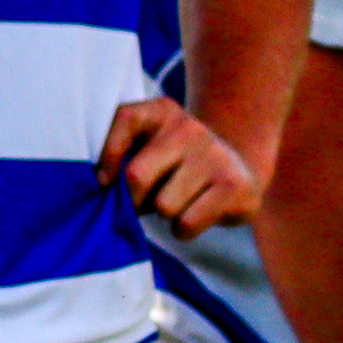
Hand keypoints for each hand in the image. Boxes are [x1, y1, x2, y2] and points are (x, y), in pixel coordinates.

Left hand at [99, 96, 258, 235]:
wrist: (238, 171)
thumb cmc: (178, 166)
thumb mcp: (151, 148)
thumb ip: (124, 159)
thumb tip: (103, 188)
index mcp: (163, 111)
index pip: (126, 118)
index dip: (108, 155)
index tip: (104, 183)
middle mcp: (189, 128)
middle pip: (138, 175)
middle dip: (133, 200)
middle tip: (142, 204)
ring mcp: (214, 155)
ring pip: (164, 205)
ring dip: (163, 215)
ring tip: (176, 203)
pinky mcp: (233, 186)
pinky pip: (187, 223)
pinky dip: (183, 230)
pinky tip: (194, 215)